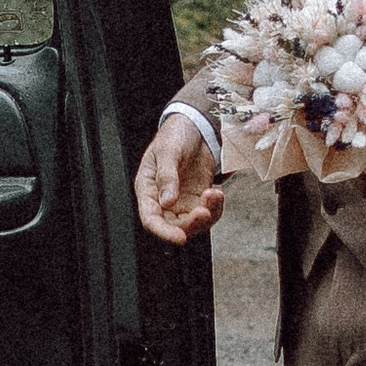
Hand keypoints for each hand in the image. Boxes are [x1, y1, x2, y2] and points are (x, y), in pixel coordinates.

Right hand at [135, 113, 224, 243]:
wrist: (195, 127)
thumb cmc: (174, 136)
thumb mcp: (168, 151)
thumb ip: (166, 176)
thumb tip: (167, 202)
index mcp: (148, 190)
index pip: (151, 219)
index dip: (164, 232)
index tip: (180, 237)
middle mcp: (163, 200)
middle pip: (174, 226)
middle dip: (191, 224)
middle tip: (204, 211)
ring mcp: (182, 201)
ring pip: (194, 224)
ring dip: (207, 215)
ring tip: (214, 194)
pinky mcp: (198, 198)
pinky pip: (208, 213)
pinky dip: (216, 208)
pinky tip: (217, 192)